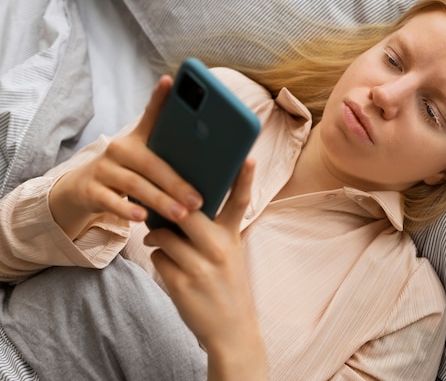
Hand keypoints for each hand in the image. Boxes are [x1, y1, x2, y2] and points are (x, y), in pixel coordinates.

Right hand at [49, 75, 202, 238]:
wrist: (83, 189)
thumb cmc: (128, 173)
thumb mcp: (145, 161)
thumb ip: (170, 159)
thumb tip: (211, 167)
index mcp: (138, 138)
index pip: (151, 115)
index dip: (160, 98)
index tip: (171, 81)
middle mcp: (119, 149)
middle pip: (151, 164)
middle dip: (177, 183)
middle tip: (198, 200)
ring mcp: (103, 169)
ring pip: (135, 185)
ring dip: (160, 201)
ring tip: (181, 214)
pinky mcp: (91, 190)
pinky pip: (111, 201)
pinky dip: (127, 210)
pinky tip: (143, 218)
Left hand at [145, 159, 267, 380]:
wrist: (231, 330)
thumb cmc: (227, 287)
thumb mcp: (229, 254)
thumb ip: (211, 232)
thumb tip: (177, 210)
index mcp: (232, 237)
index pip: (240, 202)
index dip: (245, 178)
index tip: (248, 156)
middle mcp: (219, 249)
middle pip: (186, 212)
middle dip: (167, 206)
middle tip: (157, 201)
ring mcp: (200, 266)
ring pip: (164, 234)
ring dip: (157, 236)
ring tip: (159, 240)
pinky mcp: (182, 283)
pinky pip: (158, 256)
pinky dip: (158, 256)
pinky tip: (168, 265)